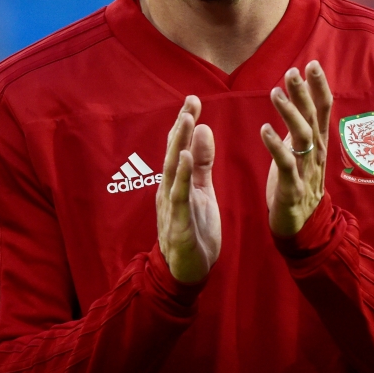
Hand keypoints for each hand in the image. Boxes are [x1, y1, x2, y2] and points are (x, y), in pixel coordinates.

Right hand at [156, 95, 221, 283]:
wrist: (187, 272)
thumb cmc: (194, 230)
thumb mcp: (203, 191)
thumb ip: (203, 163)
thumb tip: (204, 129)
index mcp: (177, 181)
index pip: (180, 147)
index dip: (185, 123)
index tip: (193, 100)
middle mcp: (169, 189)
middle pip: (174, 152)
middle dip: (181, 126)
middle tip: (190, 101)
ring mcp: (171, 205)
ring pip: (173, 169)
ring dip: (180, 144)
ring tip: (187, 120)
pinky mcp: (177, 222)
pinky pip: (178, 195)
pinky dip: (181, 175)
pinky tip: (186, 158)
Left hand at [260, 61, 332, 236]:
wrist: (302, 227)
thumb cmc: (298, 184)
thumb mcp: (301, 151)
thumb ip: (301, 126)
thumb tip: (298, 97)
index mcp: (318, 143)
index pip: (323, 109)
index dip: (319, 87)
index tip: (312, 64)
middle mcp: (316, 153)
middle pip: (313, 117)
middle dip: (303, 93)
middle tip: (292, 71)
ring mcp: (306, 170)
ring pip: (301, 136)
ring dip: (289, 113)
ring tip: (275, 93)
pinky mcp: (293, 187)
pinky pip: (286, 164)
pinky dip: (276, 145)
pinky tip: (264, 129)